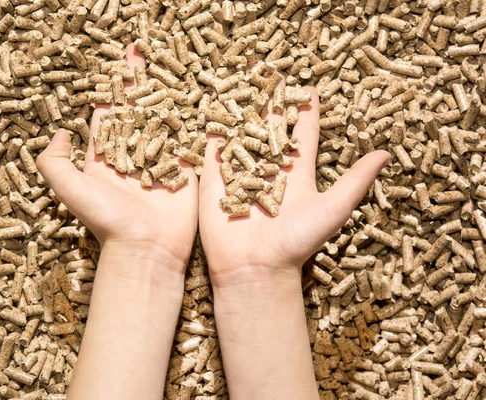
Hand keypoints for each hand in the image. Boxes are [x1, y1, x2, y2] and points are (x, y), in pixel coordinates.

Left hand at [37, 45, 197, 273]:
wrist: (146, 248)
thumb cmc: (107, 219)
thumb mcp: (69, 189)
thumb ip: (54, 161)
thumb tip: (59, 132)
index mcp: (107, 155)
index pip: (109, 112)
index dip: (112, 87)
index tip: (118, 62)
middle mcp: (134, 153)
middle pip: (138, 108)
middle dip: (142, 80)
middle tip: (147, 50)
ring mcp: (161, 159)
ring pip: (165, 118)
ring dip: (169, 91)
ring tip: (175, 62)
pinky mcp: (185, 168)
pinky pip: (188, 137)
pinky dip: (193, 116)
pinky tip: (200, 92)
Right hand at [199, 86, 390, 286]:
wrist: (255, 269)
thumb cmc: (296, 242)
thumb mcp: (333, 207)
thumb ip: (355, 180)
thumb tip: (386, 153)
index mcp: (296, 174)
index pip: (302, 135)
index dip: (306, 112)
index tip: (311, 88)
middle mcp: (269, 171)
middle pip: (270, 128)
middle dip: (272, 102)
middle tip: (273, 74)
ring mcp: (241, 175)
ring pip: (243, 135)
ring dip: (243, 110)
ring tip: (243, 82)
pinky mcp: (215, 182)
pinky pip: (214, 152)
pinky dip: (213, 131)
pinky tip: (212, 109)